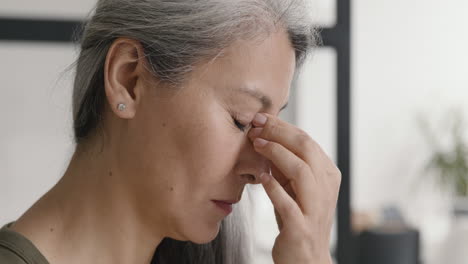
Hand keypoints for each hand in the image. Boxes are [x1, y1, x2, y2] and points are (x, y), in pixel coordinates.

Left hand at [248, 113, 340, 263]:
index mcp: (327, 175)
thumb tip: (266, 138)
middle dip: (278, 133)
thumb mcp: (294, 188)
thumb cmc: (298, 220)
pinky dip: (274, 188)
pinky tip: (262, 178)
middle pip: (306, 149)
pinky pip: (288, 203)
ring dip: (276, 154)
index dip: (282, 127)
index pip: (306, 141)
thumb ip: (285, 166)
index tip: (261, 119)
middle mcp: (326, 188)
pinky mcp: (301, 228)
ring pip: (300, 171)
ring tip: (257, 145)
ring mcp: (315, 208)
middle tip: (257, 125)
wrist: (307, 259)